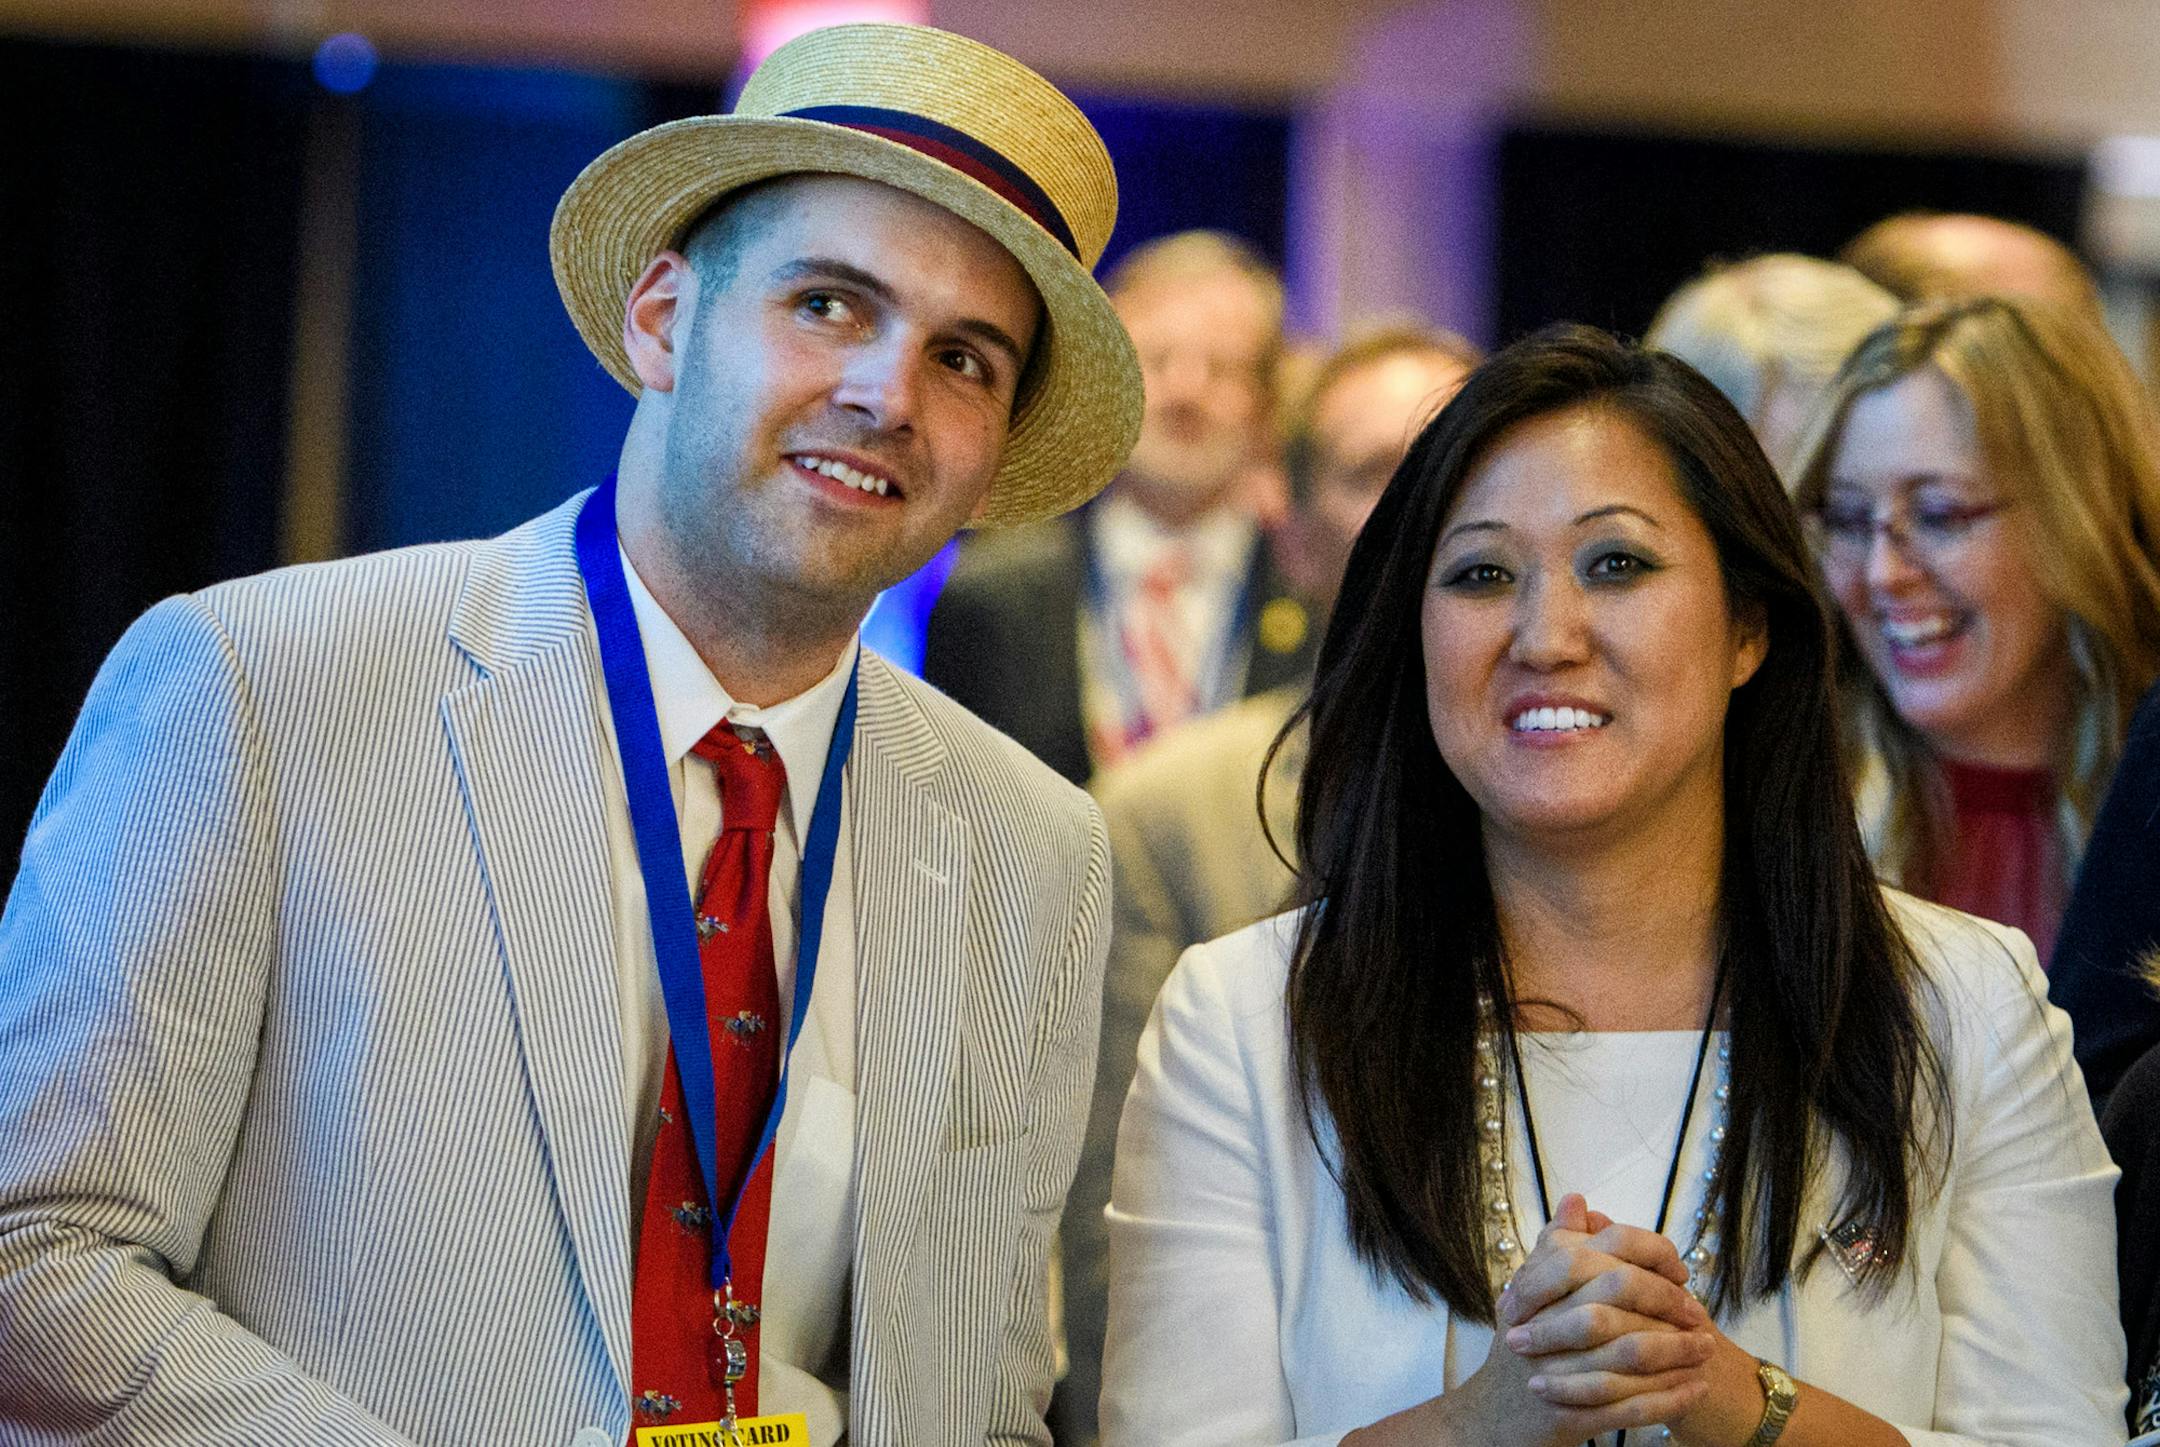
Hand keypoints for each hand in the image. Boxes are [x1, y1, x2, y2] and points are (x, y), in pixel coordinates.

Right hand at [1443, 1196, 1714, 1446]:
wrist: (1494, 1413)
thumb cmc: (1523, 1345)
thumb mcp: (1531, 1289)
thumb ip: (1556, 1245)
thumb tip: (1577, 1199)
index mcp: (1537, 1284)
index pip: (1600, 1250)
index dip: (1648, 1254)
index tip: (1678, 1270)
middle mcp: (1545, 1321)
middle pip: (1619, 1294)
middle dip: (1668, 1300)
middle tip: (1698, 1313)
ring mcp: (1556, 1370)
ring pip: (1632, 1351)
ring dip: (1679, 1350)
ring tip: (1708, 1348)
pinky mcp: (1571, 1414)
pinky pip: (1632, 1406)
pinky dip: (1671, 1397)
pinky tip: (1698, 1389)